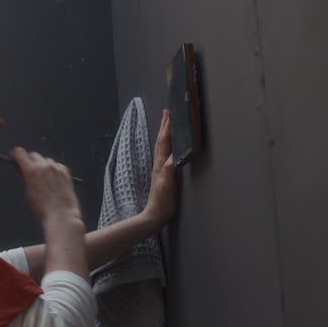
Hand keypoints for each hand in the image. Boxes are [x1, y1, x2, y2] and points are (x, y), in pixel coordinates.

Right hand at [11, 147, 81, 225]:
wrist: (61, 215)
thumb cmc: (43, 208)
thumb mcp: (28, 193)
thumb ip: (26, 178)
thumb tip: (23, 170)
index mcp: (31, 171)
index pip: (19, 153)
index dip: (15, 155)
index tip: (15, 158)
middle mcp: (44, 166)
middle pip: (33, 155)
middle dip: (30, 162)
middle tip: (29, 172)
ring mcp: (56, 168)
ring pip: (46, 160)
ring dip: (43, 166)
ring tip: (44, 180)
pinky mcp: (65, 171)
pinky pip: (57, 165)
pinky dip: (54, 170)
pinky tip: (53, 182)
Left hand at [143, 109, 177, 226]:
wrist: (155, 214)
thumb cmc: (162, 201)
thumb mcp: (167, 185)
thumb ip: (168, 170)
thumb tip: (173, 156)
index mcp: (161, 164)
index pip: (165, 142)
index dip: (167, 127)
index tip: (170, 113)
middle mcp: (159, 164)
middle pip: (162, 140)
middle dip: (165, 126)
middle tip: (168, 112)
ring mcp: (159, 168)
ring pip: (162, 146)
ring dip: (164, 133)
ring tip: (167, 123)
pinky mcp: (162, 174)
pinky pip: (164, 153)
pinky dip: (166, 144)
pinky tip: (168, 145)